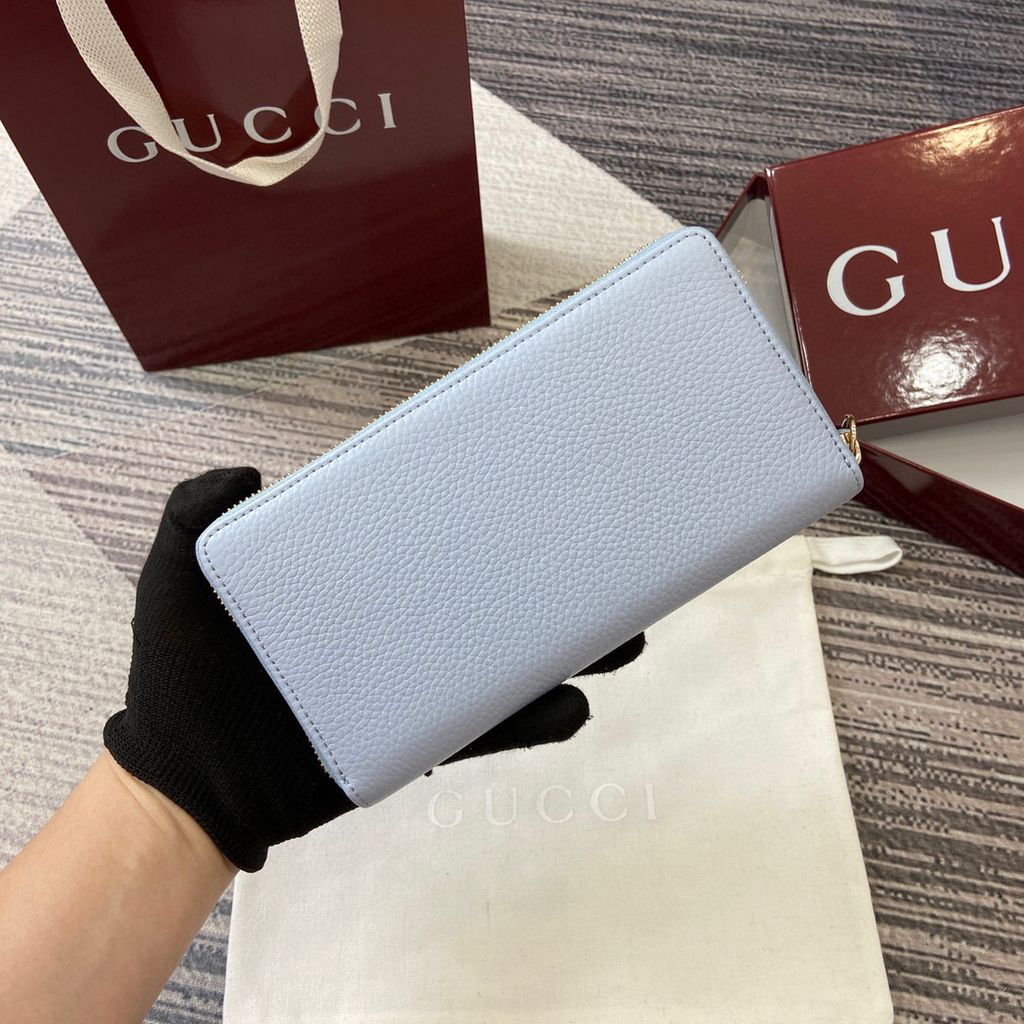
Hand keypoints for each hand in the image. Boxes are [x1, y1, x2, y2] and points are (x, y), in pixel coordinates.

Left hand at [105, 468, 643, 869]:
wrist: (188, 784)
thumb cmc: (182, 677)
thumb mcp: (176, 581)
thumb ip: (193, 517)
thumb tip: (248, 472)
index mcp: (360, 575)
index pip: (431, 530)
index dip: (482, 508)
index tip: (532, 482)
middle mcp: (398, 622)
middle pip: (489, 588)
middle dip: (553, 574)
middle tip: (611, 553)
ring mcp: (412, 681)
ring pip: (503, 658)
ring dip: (566, 649)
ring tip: (621, 635)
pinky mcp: (416, 737)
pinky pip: (484, 728)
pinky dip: (533, 720)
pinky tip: (572, 705)